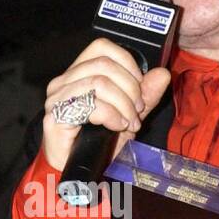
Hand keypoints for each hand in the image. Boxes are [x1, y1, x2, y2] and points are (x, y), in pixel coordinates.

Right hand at [41, 37, 171, 170]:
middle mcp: (63, 81)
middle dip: (130, 88)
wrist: (78, 171)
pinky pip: (92, 105)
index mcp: (78, 74)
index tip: (139, 87)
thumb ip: (145, 95)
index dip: (126, 63)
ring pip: (99, 83)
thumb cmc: (98, 144)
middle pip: (103, 65)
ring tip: (129, 122)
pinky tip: (117, 126)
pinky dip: (112, 115)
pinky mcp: (56, 116)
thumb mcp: (129, 115)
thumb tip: (162, 73)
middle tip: (137, 111)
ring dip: (123, 104)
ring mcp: (57, 98)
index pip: (101, 47)